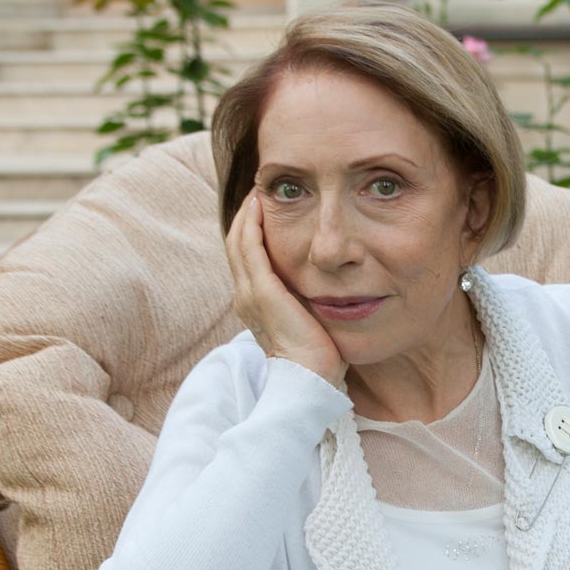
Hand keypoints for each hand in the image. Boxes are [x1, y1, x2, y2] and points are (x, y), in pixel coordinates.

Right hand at [226, 193, 346, 387]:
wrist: (309, 379)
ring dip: (248, 214)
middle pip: (237, 244)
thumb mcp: (311, 320)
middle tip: (260, 190)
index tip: (266, 208)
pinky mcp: (262, 293)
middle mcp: (245, 296)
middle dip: (248, 216)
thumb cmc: (318, 357)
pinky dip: (252, 225)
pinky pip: (250, 249)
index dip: (253, 230)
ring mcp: (250, 294)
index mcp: (256, 302)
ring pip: (239, 242)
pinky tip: (259, 206)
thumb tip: (331, 285)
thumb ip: (310, 300)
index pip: (247, 257)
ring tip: (259, 190)